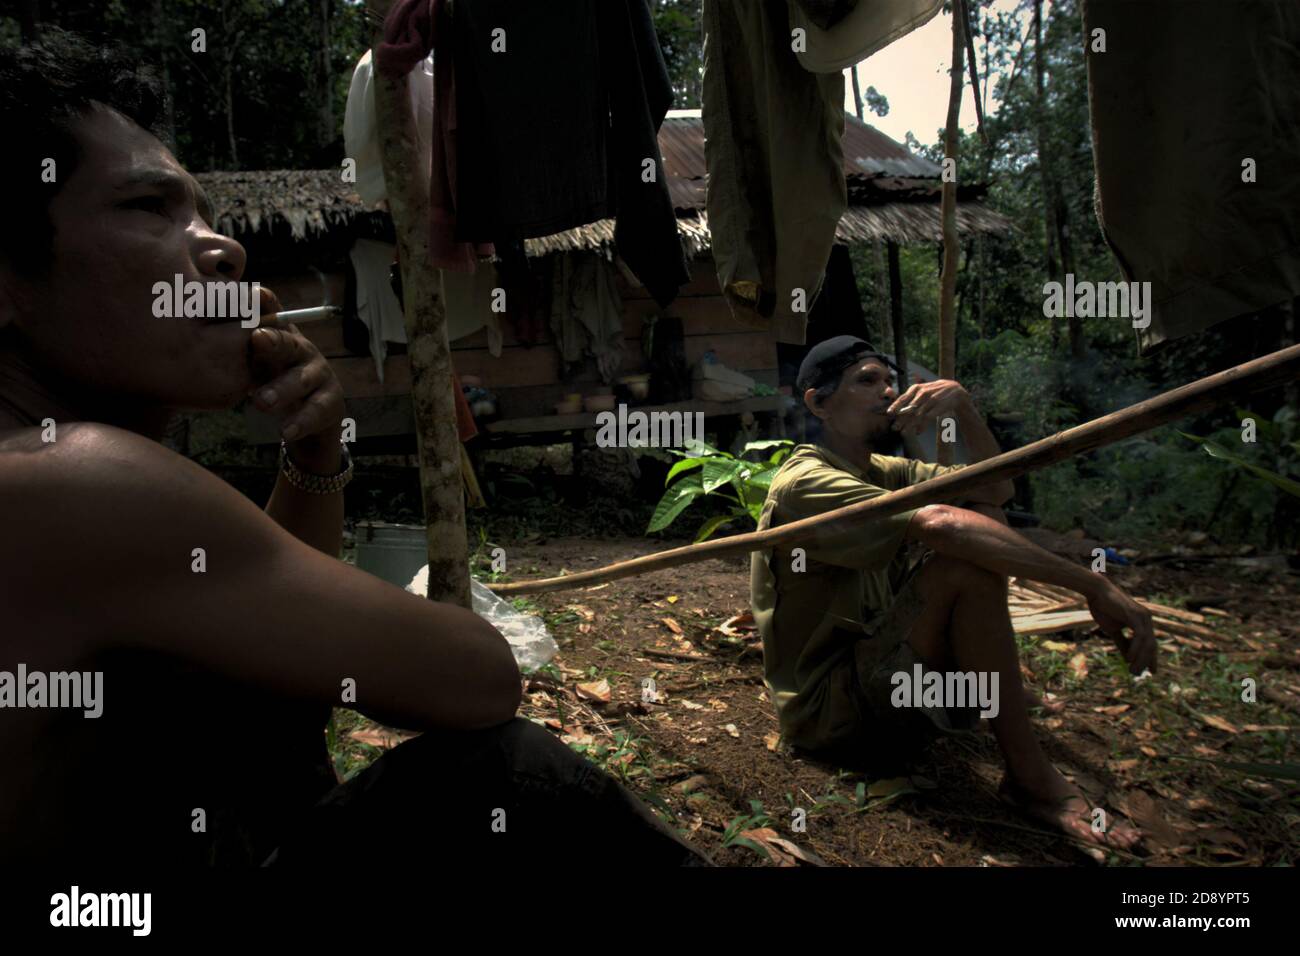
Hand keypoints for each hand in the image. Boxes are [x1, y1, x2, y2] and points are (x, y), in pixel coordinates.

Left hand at [246, 287, 346, 471]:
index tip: (250, 295)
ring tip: (261, 402)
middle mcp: (301, 349)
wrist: (311, 416)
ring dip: (282, 389)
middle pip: (287, 342)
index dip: (261, 302)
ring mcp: (319, 374)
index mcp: (279, 335)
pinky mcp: (331, 401)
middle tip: (258, 339)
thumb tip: (179, 326)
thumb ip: (232, 347)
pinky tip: (285, 432)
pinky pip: (316, 411)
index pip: (271, 312)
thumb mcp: (254, 362)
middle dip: (274, 340)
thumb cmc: (273, 380)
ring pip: (301, 379)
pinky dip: (300, 422)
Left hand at [887, 379, 970, 435]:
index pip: (903, 398)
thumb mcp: (921, 390)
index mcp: (916, 388)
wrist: (954, 390)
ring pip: (917, 415)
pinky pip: (927, 418)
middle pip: (909, 408)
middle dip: (901, 419)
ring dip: (910, 425)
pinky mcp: (938, 406)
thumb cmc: (933, 392)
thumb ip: (907, 396)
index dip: (895, 406)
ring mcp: (931, 400)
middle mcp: (923, 393)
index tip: (889, 413)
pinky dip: (922, 426)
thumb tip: (889, 396)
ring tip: (904, 433)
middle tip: (894, 428)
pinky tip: (917, 432)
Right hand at [1086, 580, 1157, 674]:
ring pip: (1147, 643)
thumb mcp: (1113, 629)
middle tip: (1138, 675)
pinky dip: (1135, 648)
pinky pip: (1140, 636)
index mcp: (1142, 622)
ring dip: (1141, 659)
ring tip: (1133, 671)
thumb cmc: (1103, 608)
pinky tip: (1130, 659)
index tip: (1151, 672)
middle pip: (1151, 646)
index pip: (1150, 644)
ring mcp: (1142, 617)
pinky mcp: (1135, 615)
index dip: (1151, 659)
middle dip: (1146, 662)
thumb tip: (1128, 659)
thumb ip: (1122, 642)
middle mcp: (1146, 619)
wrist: (1096, 591)